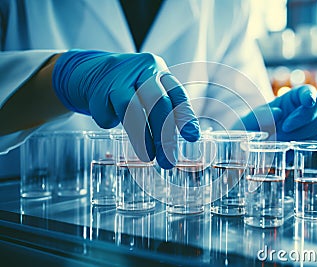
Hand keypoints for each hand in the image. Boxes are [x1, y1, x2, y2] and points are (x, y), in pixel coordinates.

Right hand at [52, 50, 199, 168]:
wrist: (89, 71)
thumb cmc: (127, 86)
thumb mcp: (147, 90)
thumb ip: (163, 109)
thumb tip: (177, 142)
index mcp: (158, 71)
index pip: (177, 94)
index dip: (186, 116)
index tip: (192, 137)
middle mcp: (140, 70)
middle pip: (157, 102)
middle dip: (165, 134)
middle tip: (168, 159)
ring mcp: (117, 77)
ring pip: (131, 109)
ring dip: (141, 137)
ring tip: (148, 157)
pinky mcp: (96, 88)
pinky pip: (107, 115)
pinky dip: (110, 124)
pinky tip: (110, 120)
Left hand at [234, 85, 316, 140]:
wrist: (250, 146)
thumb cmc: (251, 128)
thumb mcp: (249, 120)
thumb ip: (260, 115)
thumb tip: (279, 112)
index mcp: (292, 99)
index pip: (309, 92)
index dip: (311, 95)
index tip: (307, 102)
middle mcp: (305, 112)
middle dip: (301, 123)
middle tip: (283, 130)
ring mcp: (309, 127)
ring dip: (300, 137)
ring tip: (279, 141)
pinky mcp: (309, 143)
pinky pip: (314, 145)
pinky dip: (301, 148)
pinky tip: (287, 150)